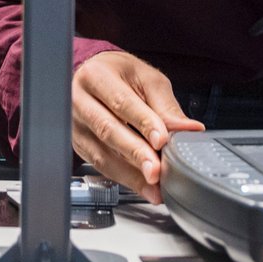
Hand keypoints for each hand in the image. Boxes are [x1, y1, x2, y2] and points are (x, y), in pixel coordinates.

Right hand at [71, 51, 204, 203]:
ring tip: (154, 185)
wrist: (96, 76)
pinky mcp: (78, 144)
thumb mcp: (147, 80)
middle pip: (107, 130)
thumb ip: (165, 106)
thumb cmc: (121, 75)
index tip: (162, 141)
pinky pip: (100, 165)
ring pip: (101, 153)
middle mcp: (79, 99)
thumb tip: (188, 129)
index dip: (143, 123)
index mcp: (97, 76)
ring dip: (130, 173)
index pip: (121, 102)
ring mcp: (75, 124)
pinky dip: (124, 179)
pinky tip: (143, 186)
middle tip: (156, 170)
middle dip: (135, 153)